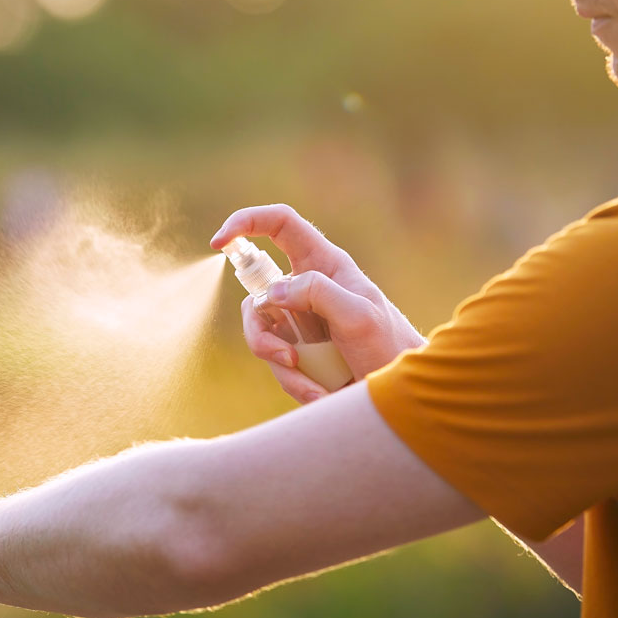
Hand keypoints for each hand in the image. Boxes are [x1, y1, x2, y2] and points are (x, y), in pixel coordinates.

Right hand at [211, 204, 424, 403]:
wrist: (397, 394)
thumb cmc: (388, 347)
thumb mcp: (359, 316)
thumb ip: (318, 293)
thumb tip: (272, 292)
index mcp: (325, 265)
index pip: (280, 225)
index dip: (247, 222)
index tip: (219, 241)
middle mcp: (307, 288)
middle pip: (256, 294)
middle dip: (260, 331)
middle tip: (285, 356)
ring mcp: (298, 320)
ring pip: (259, 332)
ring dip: (280, 364)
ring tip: (313, 384)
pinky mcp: (296, 348)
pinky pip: (274, 361)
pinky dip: (293, 382)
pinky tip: (321, 392)